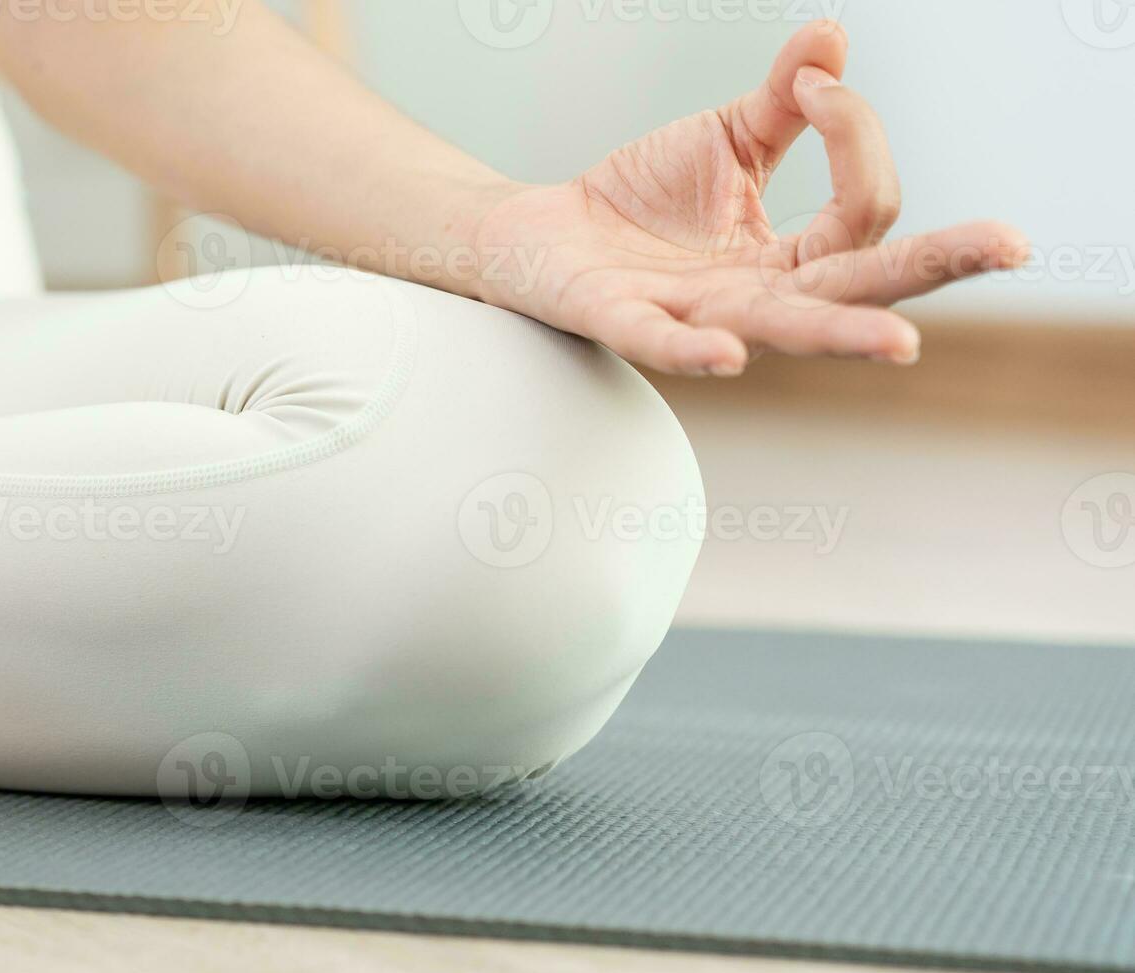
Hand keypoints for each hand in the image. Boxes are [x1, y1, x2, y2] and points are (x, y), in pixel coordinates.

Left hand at [469, 21, 1028, 375]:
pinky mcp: (622, 321)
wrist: (539, 229)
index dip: (856, 136)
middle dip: (935, 265)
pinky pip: (662, 342)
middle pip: (860, 286)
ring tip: (899, 342)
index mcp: (793, 261)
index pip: (863, 210)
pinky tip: (728, 354)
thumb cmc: (642, 200)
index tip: (817, 86)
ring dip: (839, 335)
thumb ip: (783, 103)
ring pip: (780, 329)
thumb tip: (830, 40)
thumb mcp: (726, 141)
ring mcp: (696, 317)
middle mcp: (759, 300)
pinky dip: (695, 349)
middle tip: (1011, 245)